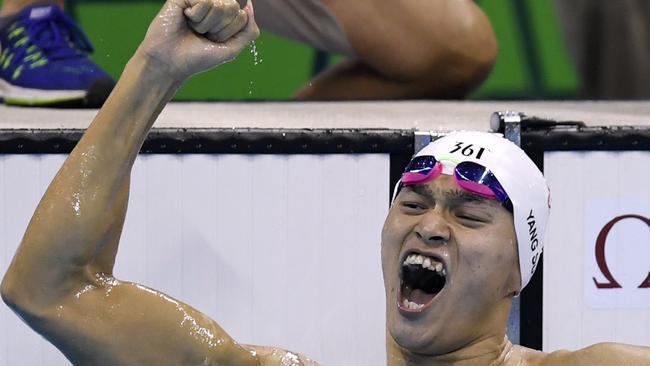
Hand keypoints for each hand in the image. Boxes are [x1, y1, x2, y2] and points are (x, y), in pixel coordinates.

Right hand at [137, 0, 258, 80]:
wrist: (170, 62)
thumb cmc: (198, 57)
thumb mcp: (231, 49)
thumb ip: (249, 31)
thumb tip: (250, 5)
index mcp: (226, 17)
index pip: (242, 16)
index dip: (228, 33)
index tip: (213, 40)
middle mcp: (214, 4)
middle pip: (233, 7)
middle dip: (219, 28)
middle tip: (202, 35)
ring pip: (220, 4)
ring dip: (206, 24)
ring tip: (193, 28)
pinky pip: (205, 0)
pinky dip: (197, 16)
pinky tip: (185, 18)